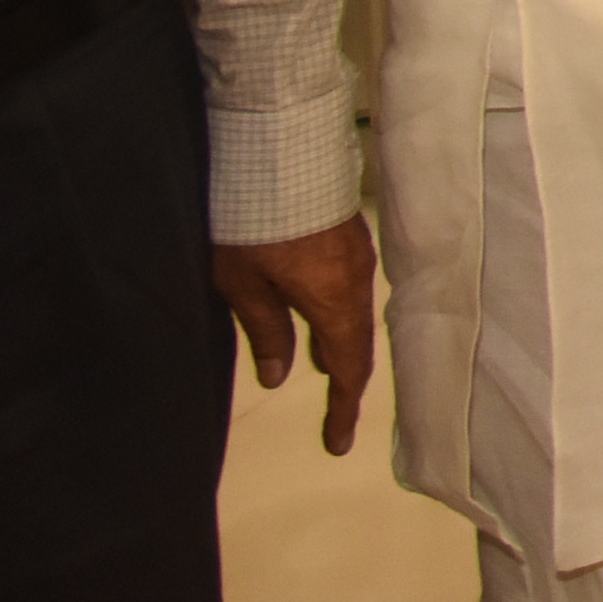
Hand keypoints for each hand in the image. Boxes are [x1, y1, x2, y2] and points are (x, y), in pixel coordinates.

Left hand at [214, 213, 378, 455]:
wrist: (282, 157)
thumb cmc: (257, 230)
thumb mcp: (245, 287)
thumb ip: (265, 333)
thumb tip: (278, 376)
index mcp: (336, 304)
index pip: (348, 370)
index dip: (342, 409)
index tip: (337, 444)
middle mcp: (357, 285)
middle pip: (358, 343)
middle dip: (345, 380)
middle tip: (333, 409)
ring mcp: (357, 258)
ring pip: (354, 314)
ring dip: (340, 343)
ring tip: (321, 362)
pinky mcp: (349, 238)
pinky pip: (351, 290)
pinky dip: (338, 315)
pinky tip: (318, 314)